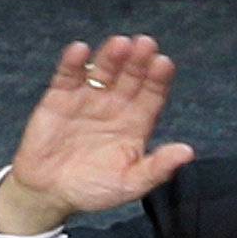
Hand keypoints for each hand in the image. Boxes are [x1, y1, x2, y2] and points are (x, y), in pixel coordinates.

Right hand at [0, 34, 196, 236]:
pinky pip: (67, 75)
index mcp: (135, 123)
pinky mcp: (60, 96)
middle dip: (138, 61)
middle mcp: (115, 105)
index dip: (158, 79)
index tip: (164, 64)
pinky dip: (73, 62)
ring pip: (102, 70)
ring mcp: (88, 98)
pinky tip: (81, 51)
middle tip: (145, 45)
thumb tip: (187, 153)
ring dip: (111, 56)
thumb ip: (158, 169)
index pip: (152, 95)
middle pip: (130, 77)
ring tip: (119, 45)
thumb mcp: (129, 185)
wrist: (49, 193)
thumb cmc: (92, 189)